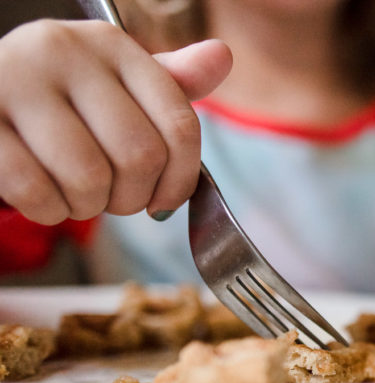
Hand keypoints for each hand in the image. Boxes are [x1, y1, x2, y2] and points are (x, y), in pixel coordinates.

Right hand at [0, 19, 231, 224]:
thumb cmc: (59, 103)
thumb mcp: (116, 86)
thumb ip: (169, 84)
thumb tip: (221, 58)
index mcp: (112, 46)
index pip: (180, 127)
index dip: (181, 180)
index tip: (164, 200)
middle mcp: (65, 50)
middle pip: (140, 157)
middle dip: (130, 199)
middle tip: (110, 199)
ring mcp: (16, 80)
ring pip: (89, 178)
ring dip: (87, 207)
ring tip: (74, 195)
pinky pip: (35, 189)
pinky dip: (48, 211)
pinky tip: (44, 199)